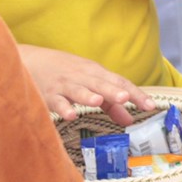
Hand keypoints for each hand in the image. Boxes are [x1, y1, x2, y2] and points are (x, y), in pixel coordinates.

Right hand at [18, 44, 154, 124]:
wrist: (30, 60)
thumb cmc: (66, 73)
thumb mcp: (90, 84)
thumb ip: (110, 104)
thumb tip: (129, 120)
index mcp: (96, 74)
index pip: (120, 83)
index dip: (136, 94)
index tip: (151, 106)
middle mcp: (82, 77)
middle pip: (101, 84)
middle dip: (113, 91)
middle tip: (125, 98)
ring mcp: (64, 84)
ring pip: (78, 90)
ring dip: (88, 95)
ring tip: (98, 101)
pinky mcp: (46, 94)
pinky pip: (55, 101)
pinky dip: (62, 107)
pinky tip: (70, 115)